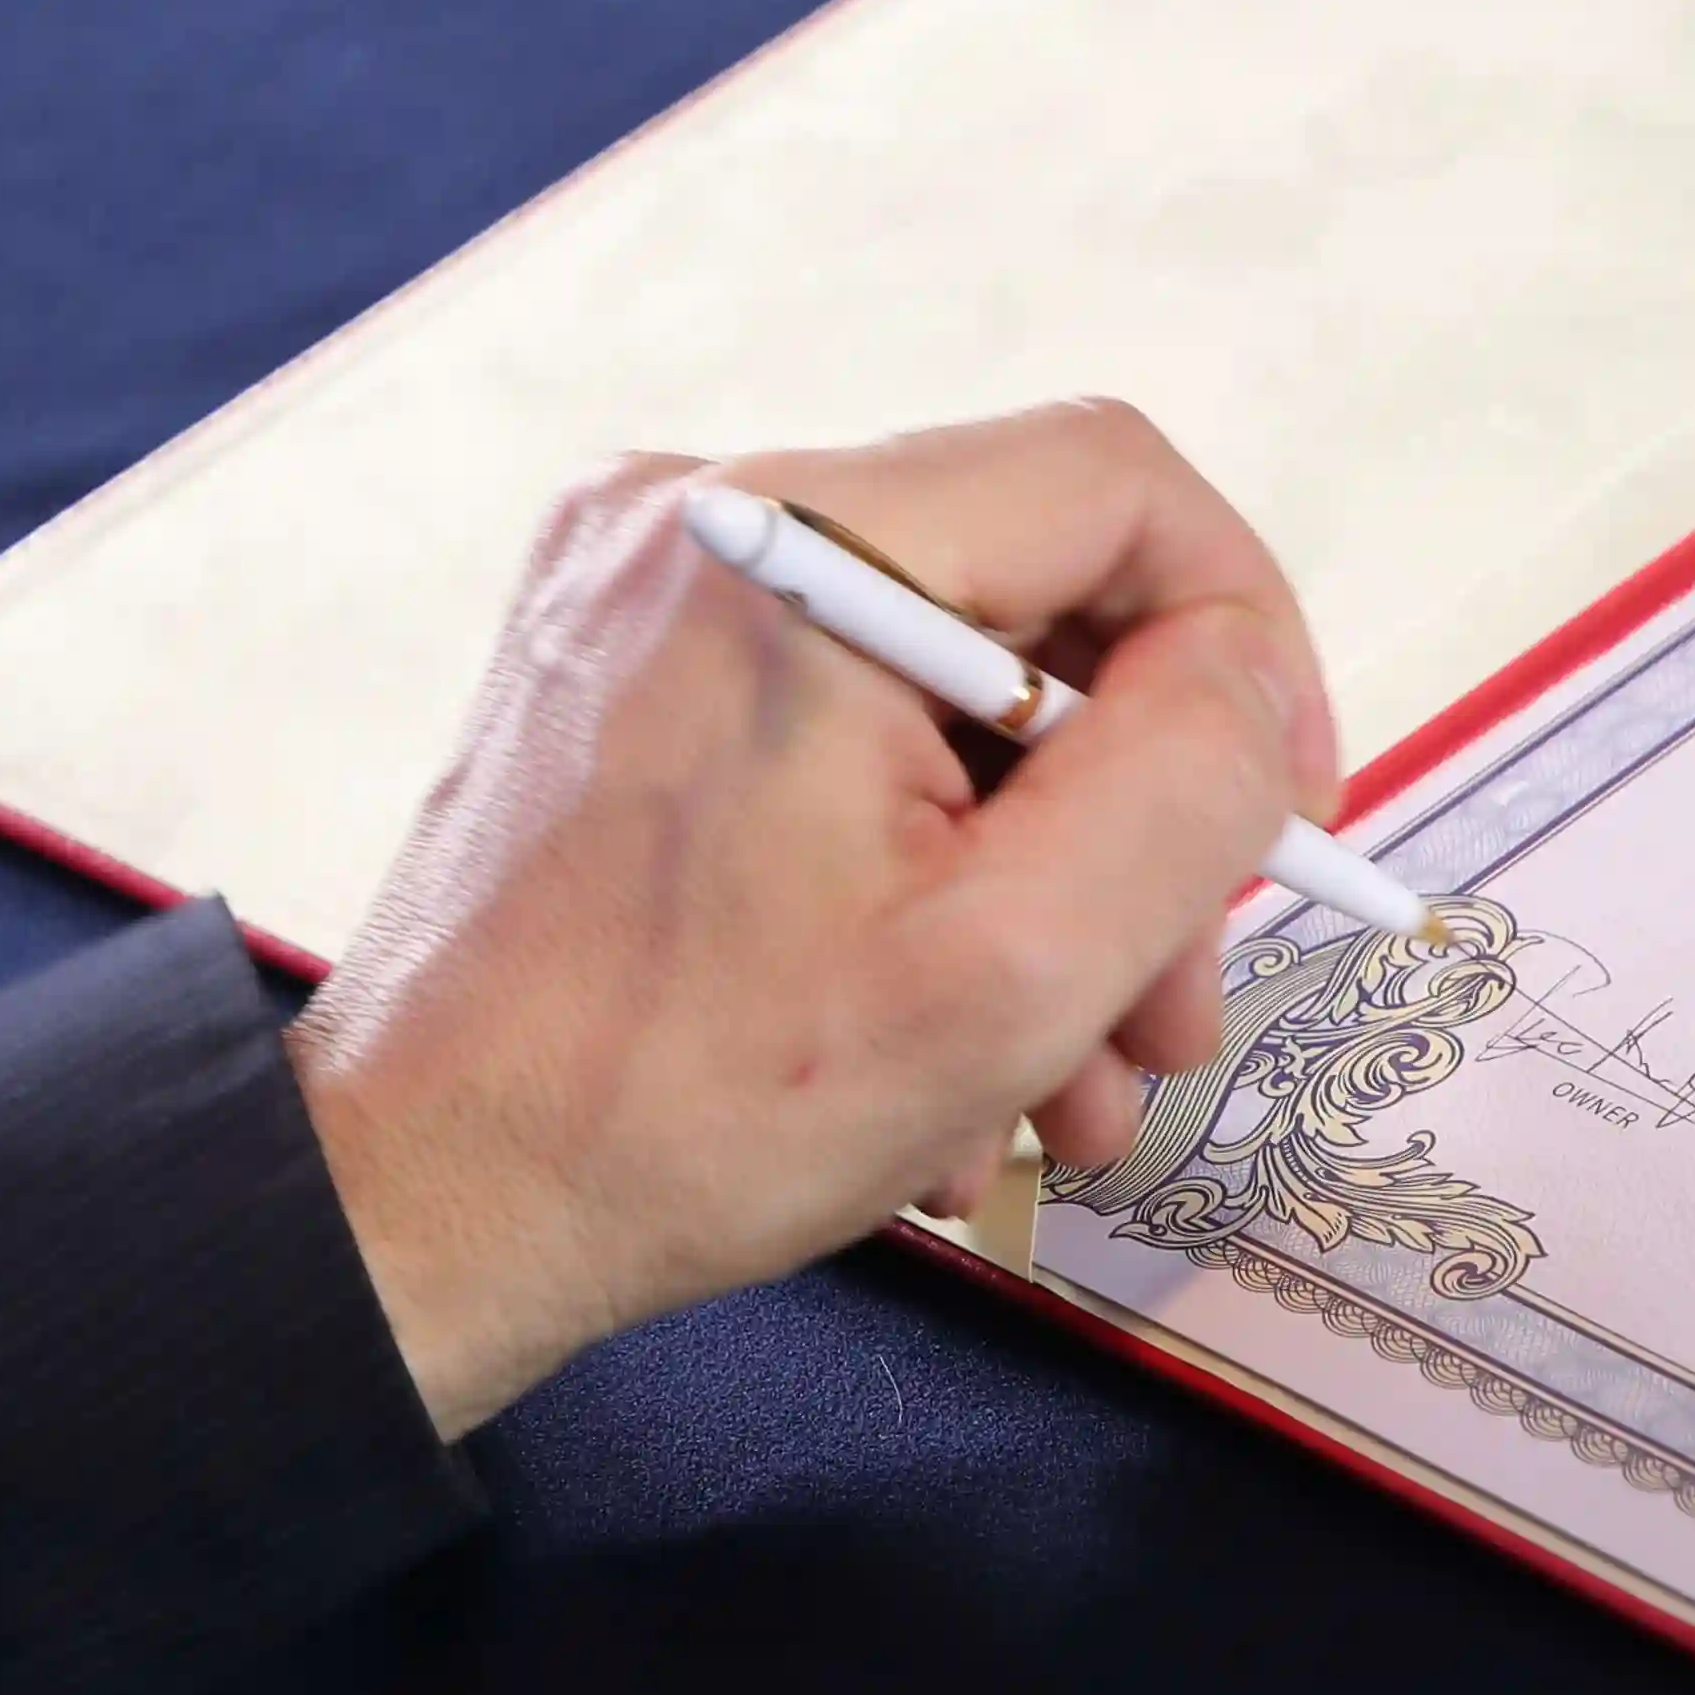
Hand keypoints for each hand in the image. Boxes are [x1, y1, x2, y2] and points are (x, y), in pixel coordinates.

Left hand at [279, 404, 1339, 1438]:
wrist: (414, 1207)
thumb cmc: (677, 1109)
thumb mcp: (1010, 971)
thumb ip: (1182, 790)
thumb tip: (1248, 679)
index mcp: (789, 551)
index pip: (1118, 487)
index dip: (1247, 640)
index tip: (1281, 816)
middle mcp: (697, 527)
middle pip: (1033, 606)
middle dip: (1136, 828)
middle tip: (1169, 1017)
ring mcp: (640, 602)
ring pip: (945, 700)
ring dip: (1037, 893)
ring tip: (1062, 1091)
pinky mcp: (612, 684)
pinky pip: (839, 743)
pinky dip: (918, 884)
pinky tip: (935, 1064)